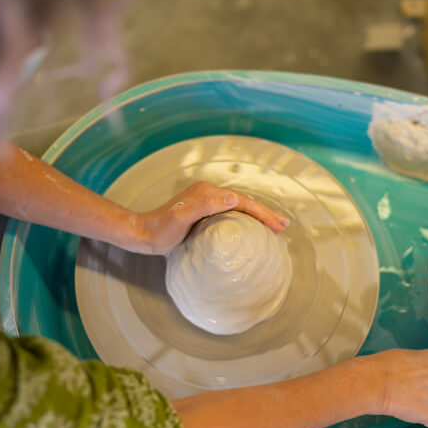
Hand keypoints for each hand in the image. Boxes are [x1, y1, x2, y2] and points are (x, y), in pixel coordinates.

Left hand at [129, 181, 289, 254]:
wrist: (142, 233)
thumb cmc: (160, 230)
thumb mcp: (181, 218)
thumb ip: (204, 205)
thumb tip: (233, 198)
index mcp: (208, 193)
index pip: (242, 201)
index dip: (262, 213)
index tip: (277, 226)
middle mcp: (209, 193)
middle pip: (244, 201)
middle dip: (266, 213)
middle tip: (284, 225)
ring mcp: (206, 201)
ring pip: (239, 206)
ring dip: (258, 215)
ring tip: (276, 225)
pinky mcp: (203, 211)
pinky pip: (231, 212)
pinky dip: (246, 218)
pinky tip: (252, 227)